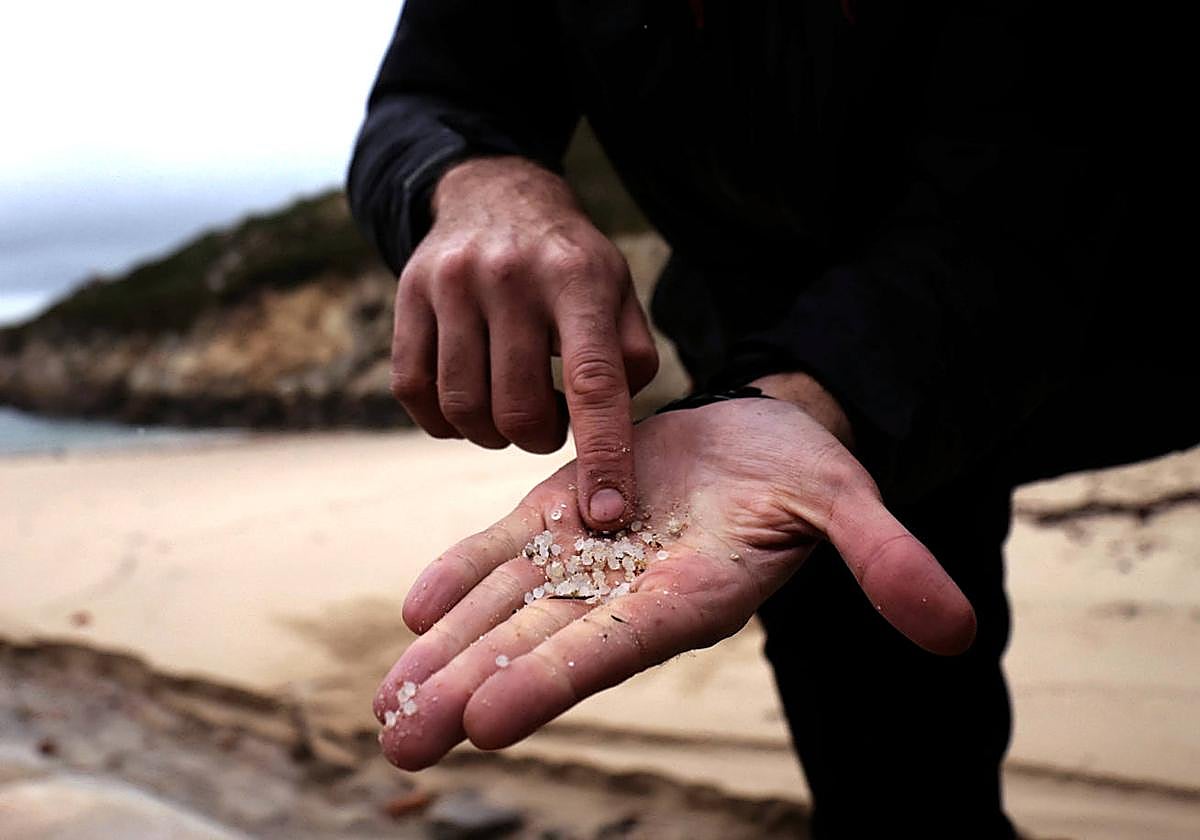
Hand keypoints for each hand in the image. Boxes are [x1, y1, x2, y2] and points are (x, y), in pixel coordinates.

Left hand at [376, 392, 976, 769]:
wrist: (759, 436)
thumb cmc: (806, 476)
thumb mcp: (847, 503)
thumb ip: (884, 561)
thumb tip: (954, 628)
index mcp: (688, 596)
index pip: (613, 647)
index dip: (553, 680)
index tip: (488, 719)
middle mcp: (626, 590)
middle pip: (539, 646)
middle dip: (471, 691)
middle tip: (404, 739)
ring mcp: (585, 555)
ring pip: (506, 609)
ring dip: (447, 654)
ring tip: (389, 703)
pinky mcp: (561, 516)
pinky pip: (503, 551)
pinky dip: (461, 576)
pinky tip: (415, 611)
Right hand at [390, 156, 657, 528]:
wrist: (494, 195)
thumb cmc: (568, 263)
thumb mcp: (617, 291)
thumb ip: (631, 358)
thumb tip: (616, 436)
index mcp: (577, 279)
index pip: (594, 383)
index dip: (603, 455)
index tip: (607, 512)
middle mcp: (510, 277)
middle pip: (518, 410)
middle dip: (538, 439)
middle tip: (548, 421)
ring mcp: (450, 284)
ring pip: (463, 409)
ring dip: (492, 432)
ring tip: (511, 406)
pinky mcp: (406, 296)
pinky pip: (415, 393)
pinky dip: (444, 419)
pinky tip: (469, 399)